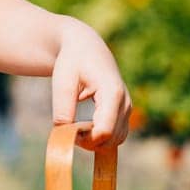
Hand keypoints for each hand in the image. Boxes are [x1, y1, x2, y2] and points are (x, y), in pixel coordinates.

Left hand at [49, 20, 131, 149]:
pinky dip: (100, 138)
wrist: (85, 47)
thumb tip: (64, 135)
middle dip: (88, 142)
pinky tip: (83, 128)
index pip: (104, 130)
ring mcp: (127, 108)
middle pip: (111, 139)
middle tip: (67, 129)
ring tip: (74, 127)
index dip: (85, 139)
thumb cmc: (72, 62)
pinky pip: (116, 136)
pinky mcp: (124, 112)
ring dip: (94, 142)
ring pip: (115, 141)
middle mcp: (125, 102)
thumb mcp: (62, 82)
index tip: (66, 131)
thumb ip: (62, 109)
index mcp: (112, 92)